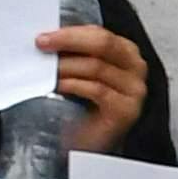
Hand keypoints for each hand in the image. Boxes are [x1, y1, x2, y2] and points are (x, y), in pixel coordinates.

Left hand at [49, 22, 151, 155]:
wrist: (92, 145)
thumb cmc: (85, 108)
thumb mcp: (81, 72)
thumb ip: (74, 53)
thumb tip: (49, 38)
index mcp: (126, 52)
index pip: (99, 33)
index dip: (70, 33)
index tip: (44, 36)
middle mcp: (135, 68)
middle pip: (103, 43)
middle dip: (68, 41)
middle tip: (42, 45)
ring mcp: (134, 89)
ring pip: (97, 66)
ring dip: (66, 66)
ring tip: (46, 69)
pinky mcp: (126, 110)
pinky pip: (97, 90)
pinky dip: (73, 85)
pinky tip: (57, 86)